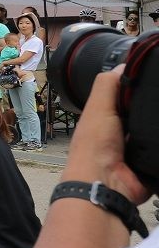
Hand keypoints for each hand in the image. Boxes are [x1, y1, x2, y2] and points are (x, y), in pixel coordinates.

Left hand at [64, 66, 150, 204]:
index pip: (129, 98)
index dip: (142, 89)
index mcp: (109, 118)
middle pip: (147, 114)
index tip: (158, 77)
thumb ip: (107, 86)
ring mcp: (139, 149)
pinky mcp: (152, 164)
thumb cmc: (94, 146)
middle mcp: (124, 133)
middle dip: (157, 108)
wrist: (105, 183)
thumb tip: (123, 64)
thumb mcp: (98, 108)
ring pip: (158, 131)